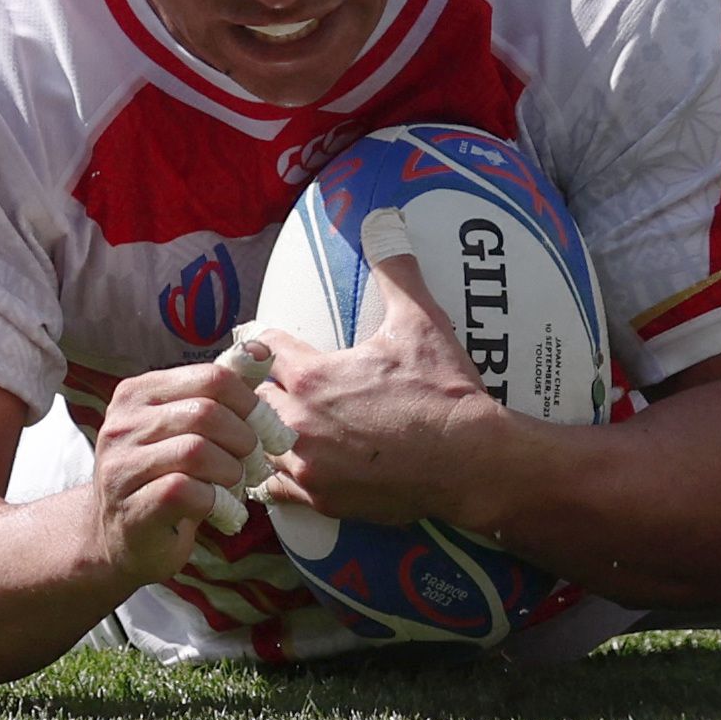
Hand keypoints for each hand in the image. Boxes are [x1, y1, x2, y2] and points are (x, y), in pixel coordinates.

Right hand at [79, 354, 267, 585]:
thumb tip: (261, 352)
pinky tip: (220, 507)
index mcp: (138, 392)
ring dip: (231, 471)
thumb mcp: (184, 429)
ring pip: (196, 451)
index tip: (265, 427)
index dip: (249, 402)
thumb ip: (216, 394)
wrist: (120, 538)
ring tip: (234, 484)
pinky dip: (216, 500)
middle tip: (255, 461)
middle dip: (243, 439)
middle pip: (206, 413)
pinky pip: (186, 490)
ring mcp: (122, 466)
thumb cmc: (163, 477)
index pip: (210, 377)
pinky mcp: (132, 506)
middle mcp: (123, 423)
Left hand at [246, 255, 503, 529]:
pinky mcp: (321, 500)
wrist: (470, 462)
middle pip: (250, 398)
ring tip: (273, 426)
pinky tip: (288, 468)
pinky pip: (275, 490)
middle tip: (269, 385)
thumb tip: (385, 219)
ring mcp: (306, 466)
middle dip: (257, 389)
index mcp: (310, 375)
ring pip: (256, 446)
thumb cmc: (442, 390)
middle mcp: (296, 421)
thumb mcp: (420, 320)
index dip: (264, 341)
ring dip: (263, 433)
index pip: (260, 347)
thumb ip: (396, 268)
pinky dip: (276, 477)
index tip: (269, 343)